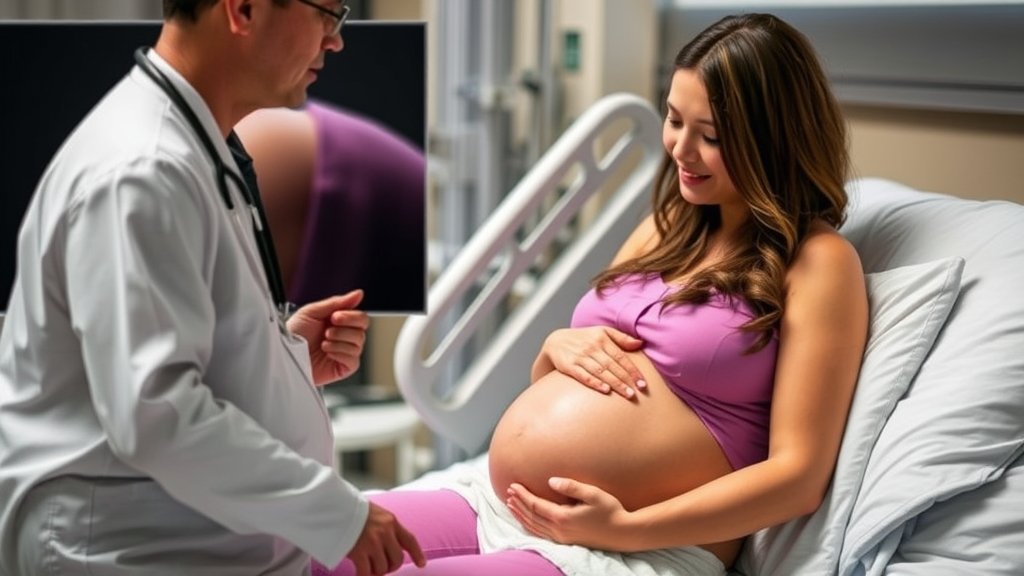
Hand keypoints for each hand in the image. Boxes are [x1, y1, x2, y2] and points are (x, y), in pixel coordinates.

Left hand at [286, 289, 369, 385]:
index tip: (334, 317)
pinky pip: (353, 360)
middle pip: (362, 330)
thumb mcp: (313, 312)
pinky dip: (340, 353)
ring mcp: (344, 352)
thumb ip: (337, 302)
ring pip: (358, 344)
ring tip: (323, 343)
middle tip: (328, 330)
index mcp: (339, 323)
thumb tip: (358, 294)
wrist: (283, 354)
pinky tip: (327, 352)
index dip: (351, 316)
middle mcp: (344, 337)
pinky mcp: (343, 368)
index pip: (360, 317)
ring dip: (338, 341)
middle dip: (344, 328)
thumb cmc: (293, 334)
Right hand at [346, 502, 425, 575]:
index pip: (410, 540)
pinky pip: (366, 573)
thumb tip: (391, 543)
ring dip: (376, 571)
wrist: (335, 506)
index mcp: (391, 521)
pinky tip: (360, 573)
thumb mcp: (376, 512)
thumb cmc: (352, 509)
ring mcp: (372, 543)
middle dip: (391, 567)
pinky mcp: (358, 552)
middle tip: (382, 567)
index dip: (417, 554)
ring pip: (382, 568)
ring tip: (368, 566)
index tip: (421, 564)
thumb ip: (385, 526)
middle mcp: (385, 532)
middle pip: (397, 559)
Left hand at [506, 477, 633, 550]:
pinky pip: (541, 534)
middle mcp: (559, 530)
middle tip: (508, 492)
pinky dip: (529, 525)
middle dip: (518, 504)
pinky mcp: (566, 541)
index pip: (535, 505)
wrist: (622, 534)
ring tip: (511, 504)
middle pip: (531, 516)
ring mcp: (562, 537)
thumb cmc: (610, 511)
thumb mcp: (593, 494)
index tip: (513, 485)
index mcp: (562, 517)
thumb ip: (571, 486)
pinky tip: (526, 520)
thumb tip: (551, 480)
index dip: (522, 495)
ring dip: (521, 515)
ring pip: (533, 527)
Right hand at [543, 327, 646, 397]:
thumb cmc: (583, 338)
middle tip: (638, 392)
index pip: (621, 357)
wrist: (555, 341)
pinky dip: (595, 383)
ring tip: (627, 394)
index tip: (643, 383)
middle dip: (626, 379)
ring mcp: (580, 357)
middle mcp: (591, 347)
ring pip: (601, 372)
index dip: (633, 370)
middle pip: (612, 366)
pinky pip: (584, 376)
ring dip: (615, 383)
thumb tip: (640, 343)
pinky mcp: (569, 366)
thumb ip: (621, 337)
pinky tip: (605, 390)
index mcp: (602, 338)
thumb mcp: (602, 332)